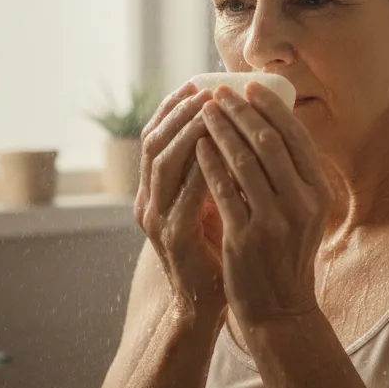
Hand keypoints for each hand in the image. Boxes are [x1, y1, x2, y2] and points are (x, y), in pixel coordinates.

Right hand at [134, 82, 227, 315]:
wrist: (205, 304)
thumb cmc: (216, 248)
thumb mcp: (212, 201)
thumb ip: (215, 170)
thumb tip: (239, 128)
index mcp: (155, 189)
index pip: (156, 135)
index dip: (174, 107)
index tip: (198, 83)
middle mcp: (149, 200)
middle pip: (154, 142)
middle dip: (181, 112)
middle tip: (207, 91)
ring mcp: (157, 221)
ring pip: (164, 164)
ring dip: (189, 133)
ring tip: (213, 111)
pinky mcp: (174, 240)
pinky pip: (186, 197)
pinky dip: (203, 170)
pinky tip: (223, 153)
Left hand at [194, 82, 335, 327]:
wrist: (279, 308)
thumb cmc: (286, 253)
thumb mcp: (304, 212)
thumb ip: (293, 174)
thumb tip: (270, 123)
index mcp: (320, 192)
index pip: (296, 137)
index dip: (272, 107)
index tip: (249, 85)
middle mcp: (303, 203)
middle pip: (269, 143)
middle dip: (242, 111)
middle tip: (219, 91)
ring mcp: (276, 221)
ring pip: (245, 162)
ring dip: (221, 130)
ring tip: (204, 111)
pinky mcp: (247, 237)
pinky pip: (224, 190)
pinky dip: (210, 163)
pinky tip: (197, 145)